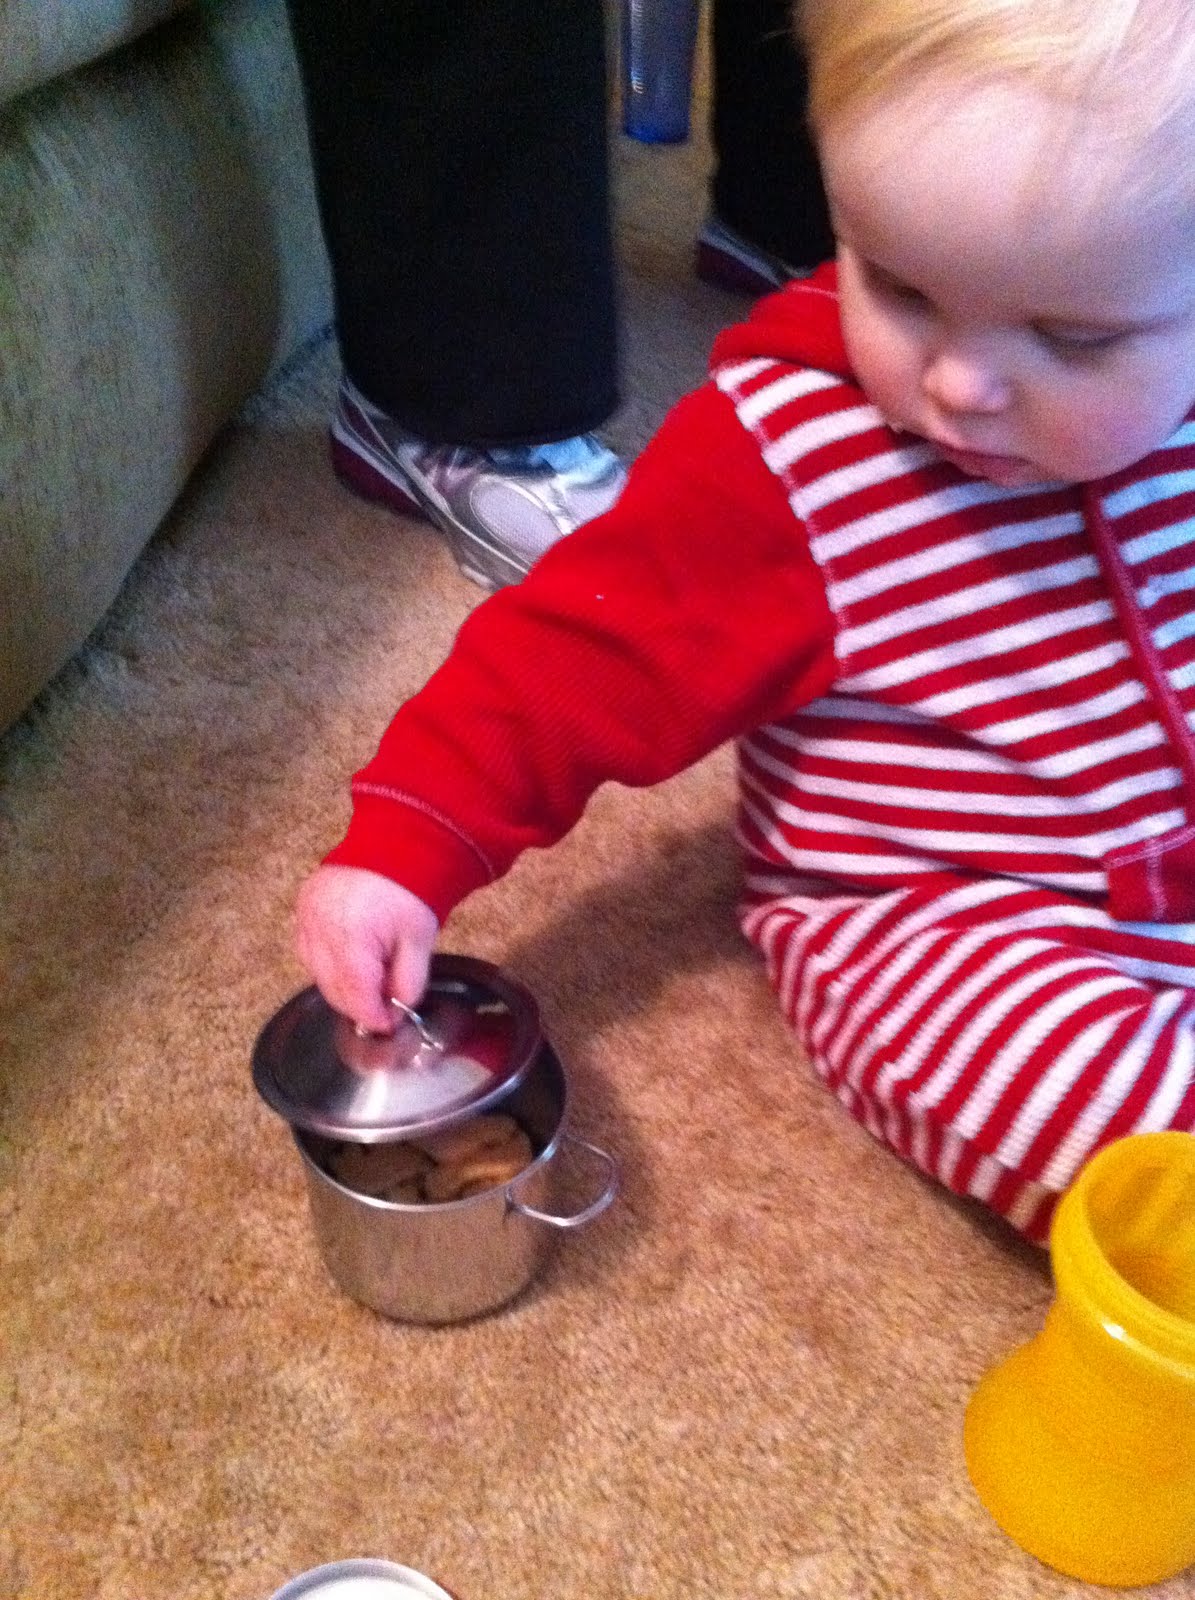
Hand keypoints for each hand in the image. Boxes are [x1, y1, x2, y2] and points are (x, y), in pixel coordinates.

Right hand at [295, 864, 438, 1031]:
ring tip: (370, 978)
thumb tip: (397, 1011)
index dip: (373, 1016)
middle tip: (383, 1006)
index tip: (389, 1024)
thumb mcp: (419, 941)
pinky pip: (308, 950)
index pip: (356, 996)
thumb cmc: (410, 890)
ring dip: (342, 984)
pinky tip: (349, 960)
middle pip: (333, 988)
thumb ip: (408, 982)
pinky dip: (326, 962)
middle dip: (359, 1004)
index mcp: (351, 938)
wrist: (395, 845)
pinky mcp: (302, 907)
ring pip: (317, 972)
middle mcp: (320, 930)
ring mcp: (306, 917)